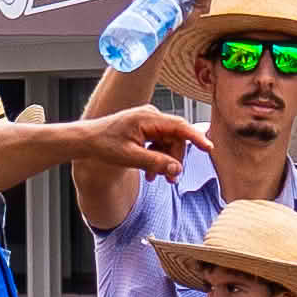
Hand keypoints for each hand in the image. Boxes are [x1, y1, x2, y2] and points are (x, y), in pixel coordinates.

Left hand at [73, 102, 202, 174]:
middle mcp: (151, 116)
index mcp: (148, 118)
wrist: (86, 140)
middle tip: (171, 179)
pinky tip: (151, 173)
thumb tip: (177, 169)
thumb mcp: (130, 158)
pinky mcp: (145, 129)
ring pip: (169, 143)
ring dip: (166, 161)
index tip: (209, 148)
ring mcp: (148, 121)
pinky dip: (158, 158)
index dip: (196, 138)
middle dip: (175, 159)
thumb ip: (155, 162)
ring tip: (157, 179)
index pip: (179, 126)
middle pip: (176, 138)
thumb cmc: (104, 145)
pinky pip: (160, 143)